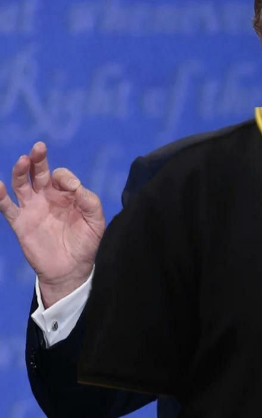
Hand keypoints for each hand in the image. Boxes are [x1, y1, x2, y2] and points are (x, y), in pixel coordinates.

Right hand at [0, 142, 104, 306]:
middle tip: (39, 148)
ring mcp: (32, 208)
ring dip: (20, 171)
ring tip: (23, 160)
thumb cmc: (85, 243)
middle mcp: (47, 197)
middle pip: (39, 173)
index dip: (65, 177)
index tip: (73, 188)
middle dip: (38, 159)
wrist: (70, 269)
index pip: (61, 176)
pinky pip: (7, 206)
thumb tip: (75, 185)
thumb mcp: (95, 221)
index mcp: (66, 195)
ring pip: (21, 184)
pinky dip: (0, 195)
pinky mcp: (20, 222)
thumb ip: (90, 201)